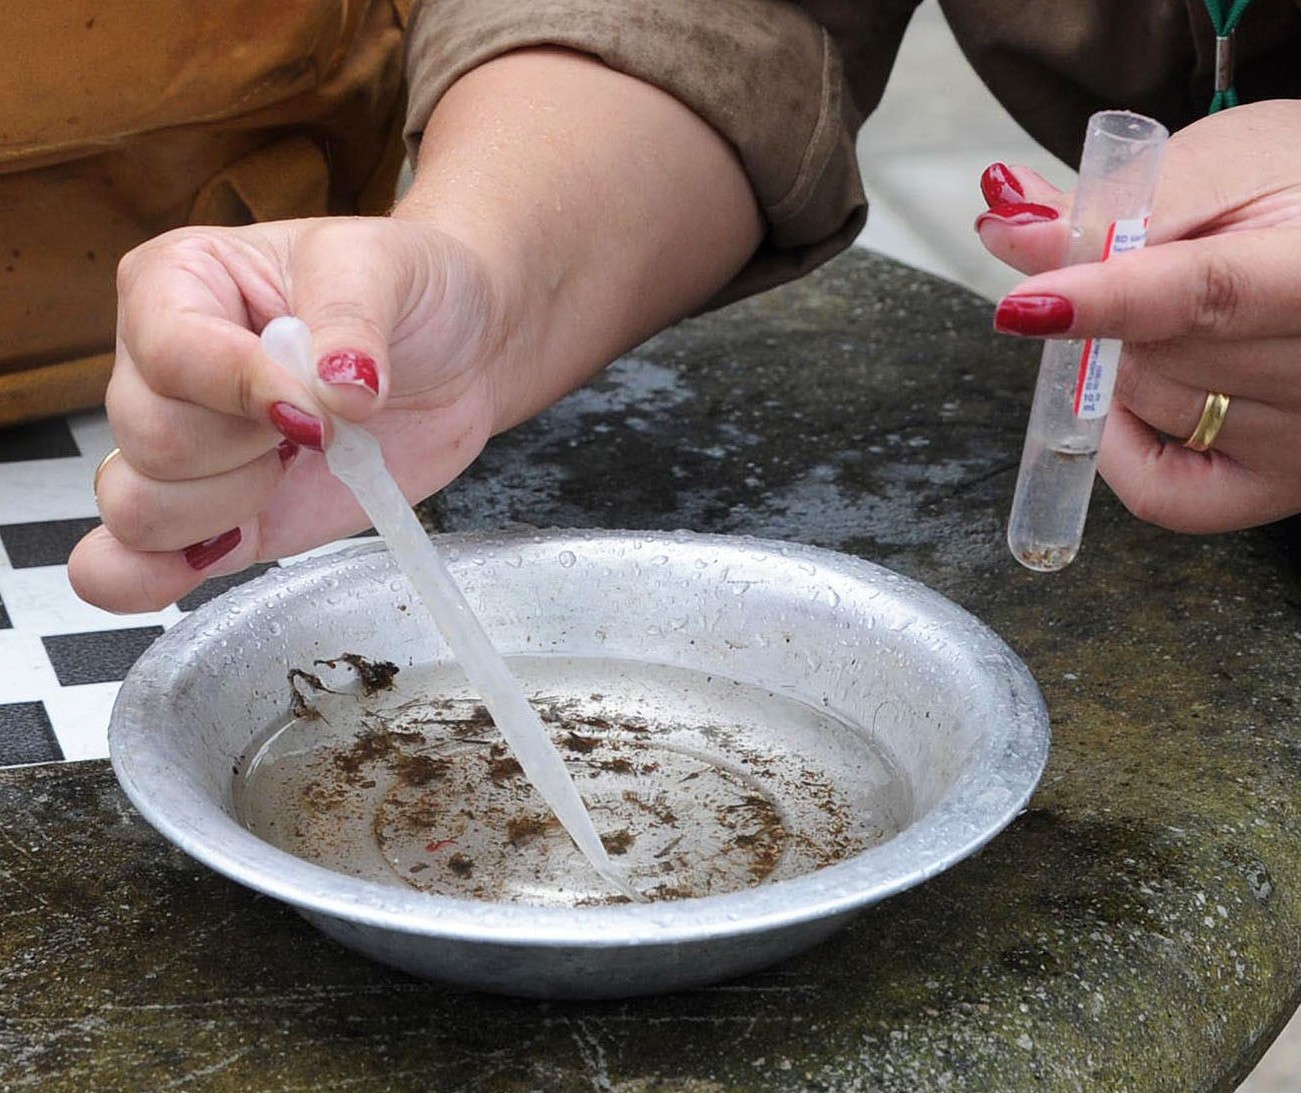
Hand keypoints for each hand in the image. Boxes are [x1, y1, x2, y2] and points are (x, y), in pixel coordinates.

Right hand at [69, 216, 507, 611]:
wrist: (462, 353)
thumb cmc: (409, 289)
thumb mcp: (384, 267)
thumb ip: (349, 321)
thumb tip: (335, 389)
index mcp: (177, 284)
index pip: (169, 353)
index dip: (243, 389)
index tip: (319, 406)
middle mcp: (160, 370)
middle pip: (152, 440)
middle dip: (249, 447)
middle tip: (320, 425)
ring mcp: (186, 452)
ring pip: (137, 508)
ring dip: (230, 504)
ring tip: (296, 463)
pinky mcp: (220, 519)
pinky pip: (127, 566)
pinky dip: (149, 577)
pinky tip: (214, 551)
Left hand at [976, 100, 1300, 532]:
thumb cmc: (1288, 193)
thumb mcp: (1219, 170)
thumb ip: (1114, 205)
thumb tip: (1008, 228)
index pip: (1207, 295)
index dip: (1105, 300)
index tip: (1023, 304)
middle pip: (1156, 354)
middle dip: (1112, 309)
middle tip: (1135, 268)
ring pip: (1146, 409)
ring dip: (1123, 362)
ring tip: (1173, 318)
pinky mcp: (1274, 488)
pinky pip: (1158, 492)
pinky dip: (1121, 445)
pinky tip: (1141, 396)